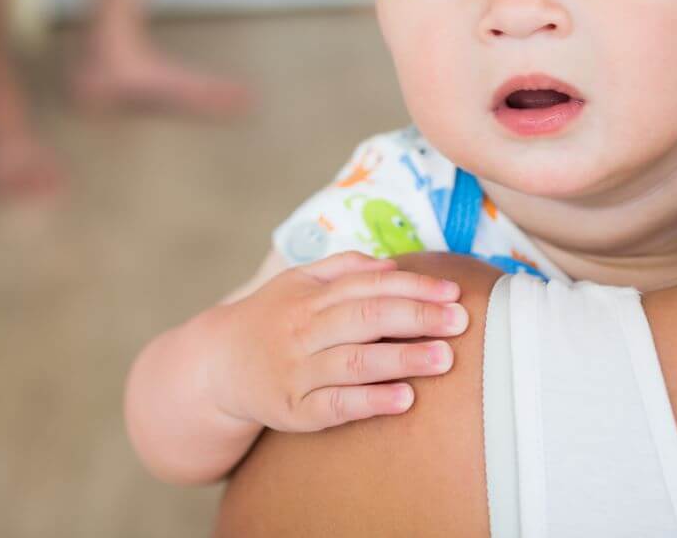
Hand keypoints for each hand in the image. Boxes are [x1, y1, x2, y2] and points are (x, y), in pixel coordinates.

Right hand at [211, 251, 467, 433]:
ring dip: (401, 360)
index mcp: (309, 296)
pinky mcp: (294, 411)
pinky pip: (335, 406)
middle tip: (460, 321)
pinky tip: (403, 400)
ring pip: (354, 362)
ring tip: (444, 359)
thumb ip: (343, 269)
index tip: (452, 292)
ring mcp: (298, 372)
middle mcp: (303, 330)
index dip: (412, 287)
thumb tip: (393, 263)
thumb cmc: (271, 319)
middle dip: (415, 318)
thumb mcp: (297, 282)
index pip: (367, 286)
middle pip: (364, 319)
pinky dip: (370, 402)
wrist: (217, 366)